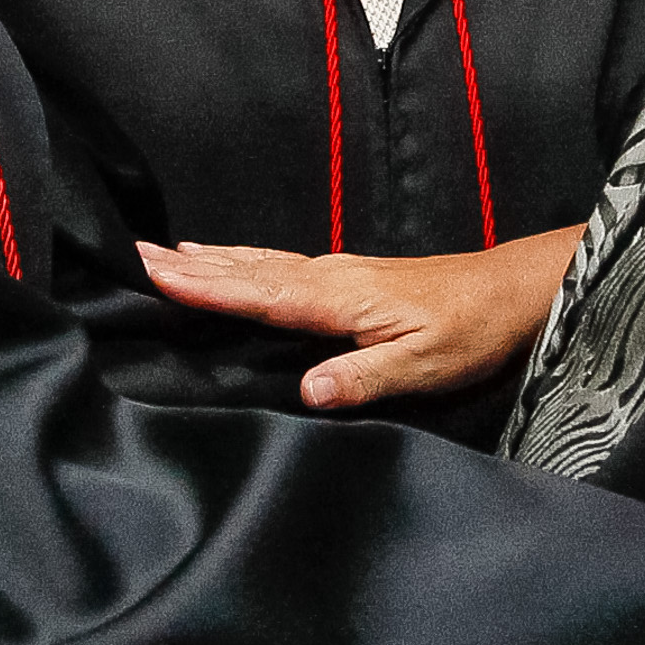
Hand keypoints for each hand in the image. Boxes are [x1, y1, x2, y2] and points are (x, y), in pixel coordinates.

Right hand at [135, 227, 580, 408]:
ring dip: (210, 260)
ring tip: (163, 254)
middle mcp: (330, 277)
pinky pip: (278, 265)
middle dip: (190, 266)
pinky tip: (229, 259)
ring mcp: (338, 273)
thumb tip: (309, 390)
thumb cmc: (471, 330)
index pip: (260, 294)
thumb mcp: (425, 366)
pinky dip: (242, 261)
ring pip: (259, 264)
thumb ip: (365, 377)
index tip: (156, 275)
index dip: (207, 288)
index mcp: (340, 299)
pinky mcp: (347, 277)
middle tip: (134, 254)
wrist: (509, 290)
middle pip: (247, 271)